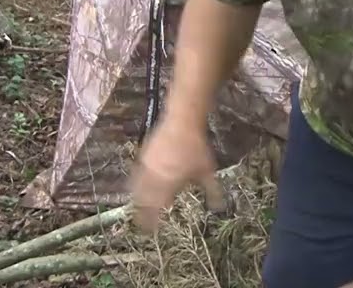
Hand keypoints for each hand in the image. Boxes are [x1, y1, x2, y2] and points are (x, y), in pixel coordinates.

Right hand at [127, 116, 226, 232]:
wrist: (182, 122)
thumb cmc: (196, 147)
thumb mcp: (206, 171)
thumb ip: (211, 191)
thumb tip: (218, 207)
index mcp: (169, 183)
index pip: (157, 208)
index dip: (153, 221)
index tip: (151, 230)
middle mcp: (154, 177)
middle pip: (143, 201)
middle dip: (142, 214)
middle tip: (142, 224)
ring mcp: (146, 166)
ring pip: (136, 189)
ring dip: (137, 201)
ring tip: (137, 210)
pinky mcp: (142, 156)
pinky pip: (135, 175)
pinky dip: (134, 185)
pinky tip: (136, 188)